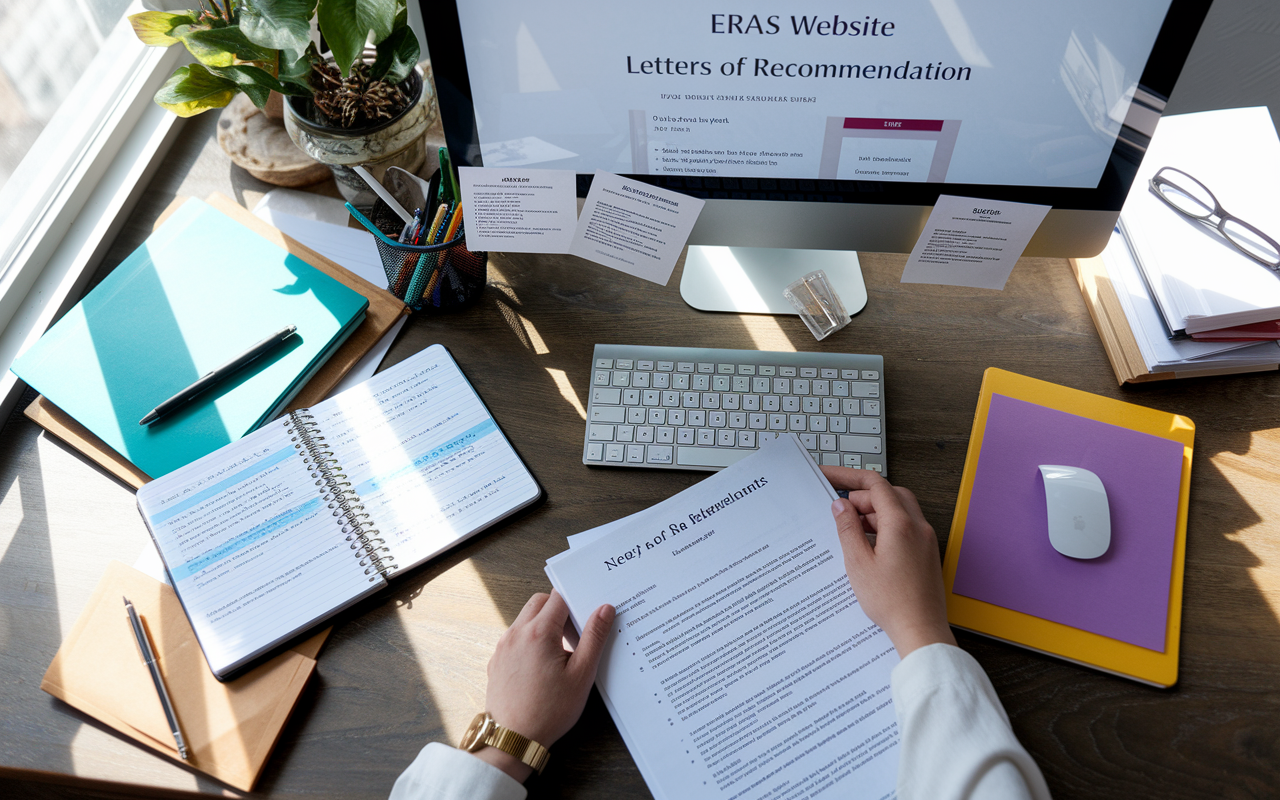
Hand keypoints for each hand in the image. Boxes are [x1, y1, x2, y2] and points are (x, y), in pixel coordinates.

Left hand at [474, 591, 615, 781]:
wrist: (514, 738)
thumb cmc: (548, 711)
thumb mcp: (581, 674)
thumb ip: (594, 637)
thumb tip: (604, 610)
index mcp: (538, 632)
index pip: (558, 597)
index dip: (575, 603)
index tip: (585, 618)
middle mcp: (516, 634)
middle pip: (539, 602)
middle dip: (558, 610)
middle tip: (574, 634)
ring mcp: (503, 647)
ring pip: (525, 619)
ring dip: (543, 625)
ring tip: (560, 652)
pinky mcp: (496, 660)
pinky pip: (515, 637)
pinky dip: (530, 640)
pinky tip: (542, 665)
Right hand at [822, 466, 955, 657]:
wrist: (921, 630)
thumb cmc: (892, 602)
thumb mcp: (858, 563)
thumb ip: (848, 530)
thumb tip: (840, 507)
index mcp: (900, 524)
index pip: (875, 485)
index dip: (849, 477)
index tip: (830, 476)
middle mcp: (918, 527)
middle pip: (890, 493)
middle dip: (863, 495)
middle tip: (841, 507)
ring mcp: (925, 540)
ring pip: (900, 510)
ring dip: (875, 511)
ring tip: (852, 529)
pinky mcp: (926, 553)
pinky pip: (906, 527)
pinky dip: (886, 526)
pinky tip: (871, 545)